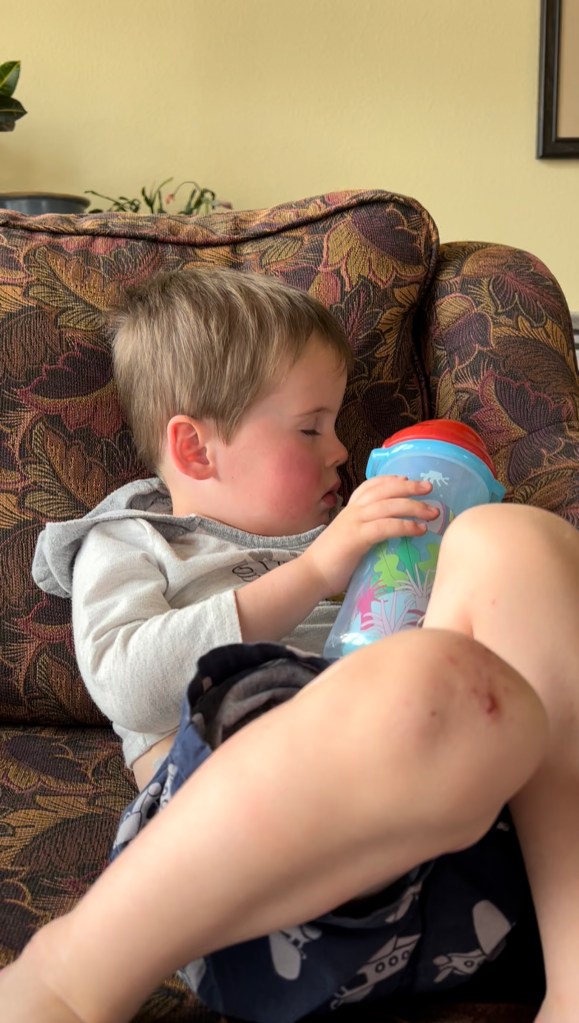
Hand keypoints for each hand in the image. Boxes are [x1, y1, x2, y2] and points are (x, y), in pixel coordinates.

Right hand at [302, 475, 438, 596]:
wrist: (311, 575)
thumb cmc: (332, 562)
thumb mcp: (348, 539)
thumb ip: (365, 532)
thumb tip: (387, 535)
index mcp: (349, 510)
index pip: (370, 486)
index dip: (390, 480)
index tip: (407, 479)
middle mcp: (352, 511)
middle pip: (384, 491)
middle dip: (410, 488)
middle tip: (430, 488)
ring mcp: (354, 523)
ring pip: (388, 506)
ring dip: (414, 507)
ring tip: (433, 512)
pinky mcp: (357, 538)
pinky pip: (386, 526)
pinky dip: (405, 525)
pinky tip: (420, 529)